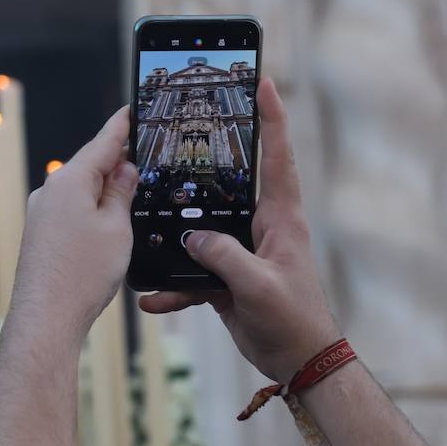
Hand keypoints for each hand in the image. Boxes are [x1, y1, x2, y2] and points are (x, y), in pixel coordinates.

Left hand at [7, 106, 139, 353]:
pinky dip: (92, 212)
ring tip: (133, 197)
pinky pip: (71, 213)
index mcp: (69, 181)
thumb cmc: (81, 273)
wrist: (46, 315)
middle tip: (146, 157)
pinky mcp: (40, 235)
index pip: (102, 143)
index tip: (131, 109)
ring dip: (106, 193)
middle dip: (117, 164)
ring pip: (81, 192)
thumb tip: (123, 170)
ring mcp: (41, 214)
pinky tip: (109, 226)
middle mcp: (49, 192)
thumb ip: (121, 193)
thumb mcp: (116, 227)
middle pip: (90, 167)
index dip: (121, 126)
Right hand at [138, 77, 339, 382]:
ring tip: (147, 222)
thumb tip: (191, 235)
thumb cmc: (293, 321)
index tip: (262, 81)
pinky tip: (150, 296)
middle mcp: (262, 227)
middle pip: (231, 183)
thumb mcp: (258, 286)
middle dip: (207, 160)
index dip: (271, 117)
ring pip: (202, 229)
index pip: (276, 156)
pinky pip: (192, 273)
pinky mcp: (228, 278)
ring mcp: (243, 252)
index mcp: (280, 219)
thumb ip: (224, 256)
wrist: (299, 363)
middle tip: (185, 129)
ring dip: (176, 233)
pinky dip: (172, 286)